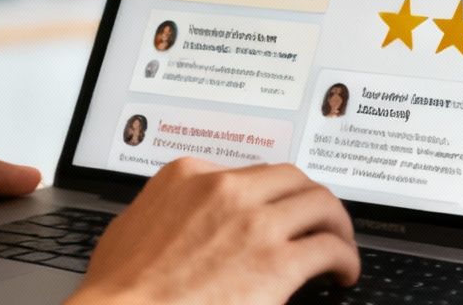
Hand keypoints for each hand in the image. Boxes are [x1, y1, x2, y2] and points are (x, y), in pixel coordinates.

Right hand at [69, 157, 359, 304]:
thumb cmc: (118, 290)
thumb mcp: (131, 228)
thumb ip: (164, 211)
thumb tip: (178, 220)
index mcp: (189, 176)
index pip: (249, 173)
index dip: (271, 194)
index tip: (279, 208)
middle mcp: (227, 190)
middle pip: (292, 179)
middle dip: (311, 199)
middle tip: (321, 221)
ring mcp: (253, 223)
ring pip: (320, 204)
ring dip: (336, 224)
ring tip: (339, 245)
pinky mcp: (276, 262)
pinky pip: (329, 248)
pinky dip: (344, 258)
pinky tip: (342, 272)